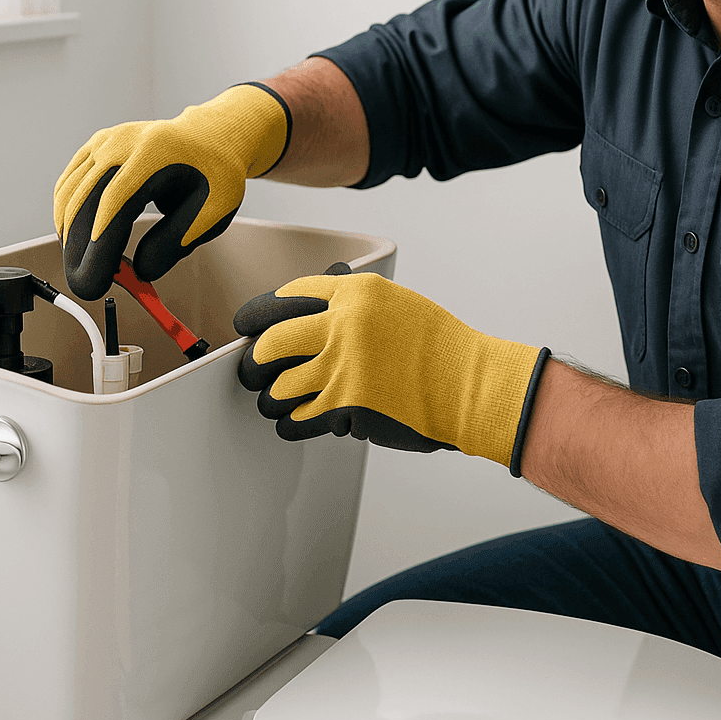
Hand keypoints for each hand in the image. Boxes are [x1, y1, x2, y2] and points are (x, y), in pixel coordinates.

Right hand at [54, 83, 290, 299]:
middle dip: (80, 249)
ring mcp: (105, 142)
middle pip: (86, 200)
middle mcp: (123, 142)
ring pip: (70, 194)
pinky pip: (69, 184)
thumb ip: (177, 241)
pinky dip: (66, 215)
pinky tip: (74, 239)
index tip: (95, 278)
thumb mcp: (212, 211)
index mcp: (156, 153)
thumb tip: (142, 272)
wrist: (210, 138)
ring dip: (69, 236)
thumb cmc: (216, 174)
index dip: (100, 244)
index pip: (115, 202)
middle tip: (85, 286)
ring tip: (82, 267)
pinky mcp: (95, 147)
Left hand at [233, 272, 549, 473]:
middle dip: (254, 362)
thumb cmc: (442, 349)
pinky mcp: (346, 409)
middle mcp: (345, 326)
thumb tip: (319, 303)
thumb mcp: (399, 305)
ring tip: (276, 402)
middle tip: (253, 370)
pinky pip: (296, 422)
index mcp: (357, 294)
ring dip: (272, 400)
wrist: (471, 386)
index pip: (287, 297)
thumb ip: (355, 303)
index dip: (260, 316)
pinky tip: (295, 423)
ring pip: (278, 389)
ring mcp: (344, 369)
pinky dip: (290, 425)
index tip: (249, 327)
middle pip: (271, 343)